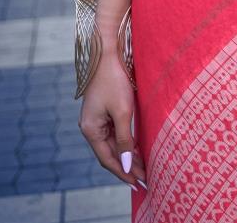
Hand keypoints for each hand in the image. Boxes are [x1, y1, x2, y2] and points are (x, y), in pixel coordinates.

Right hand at [78, 53, 147, 191]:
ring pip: (113, 143)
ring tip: (144, 168)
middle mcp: (90, 127)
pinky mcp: (104, 111)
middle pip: (110, 153)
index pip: (107, 159)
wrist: (109, 52)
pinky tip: (137, 149)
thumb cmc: (115, 80)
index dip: (122, 172)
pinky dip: (126, 142)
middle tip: (146, 179)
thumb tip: (126, 165)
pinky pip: (115, 132)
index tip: (138, 183)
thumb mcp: (122, 111)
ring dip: (128, 155)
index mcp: (90, 130)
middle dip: (127, 166)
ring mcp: (96, 119)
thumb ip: (125, 139)